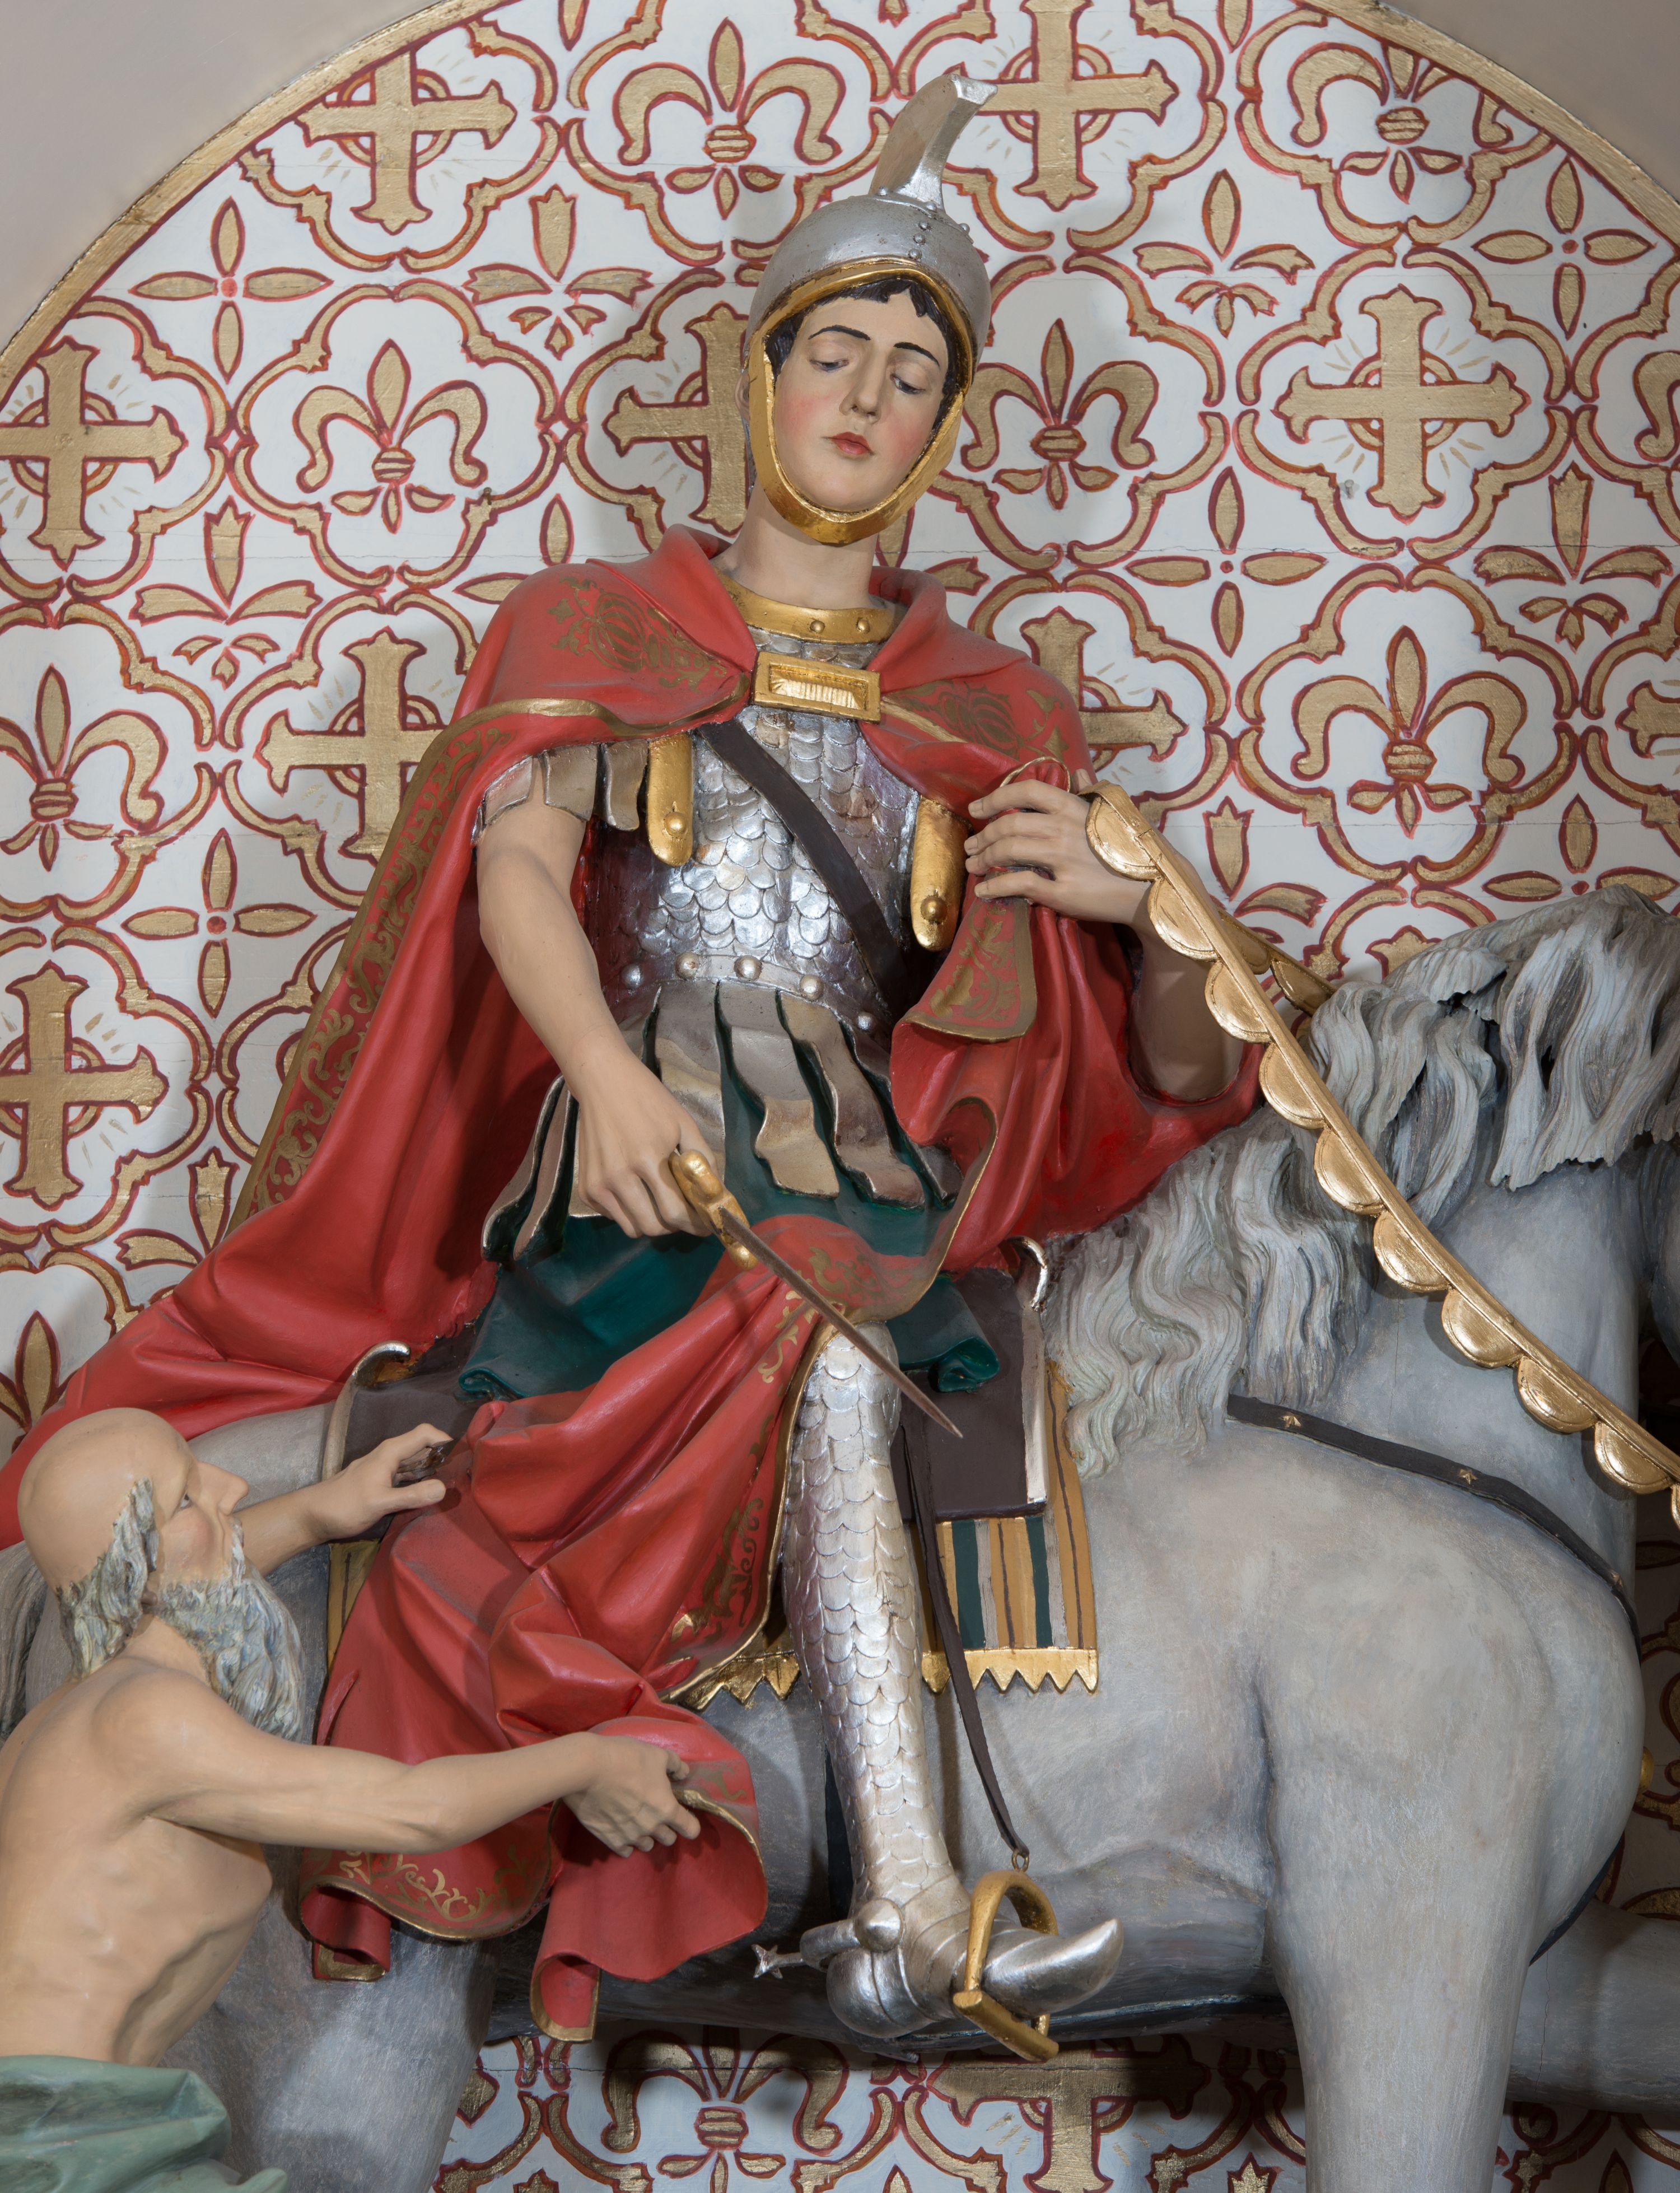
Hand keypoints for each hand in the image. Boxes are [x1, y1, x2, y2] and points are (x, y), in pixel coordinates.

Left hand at [315, 1423, 451, 1539]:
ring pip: (414, 1462)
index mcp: (390, 1452)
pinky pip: (405, 1475)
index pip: (426, 1433)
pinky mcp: (379, 1481)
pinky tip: (424, 1495)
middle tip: (461, 1476)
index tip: (462, 1459)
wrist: (311, 1516)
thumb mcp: (380, 1503)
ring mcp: (383, 1468)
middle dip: (442, 1456)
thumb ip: (411, 1495)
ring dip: (431, 1470)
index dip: (446, 1440)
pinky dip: (418, 1480)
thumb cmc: (345, 1505)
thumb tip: (444, 1487)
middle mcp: (388, 1455)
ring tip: (450, 1486)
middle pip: (422, 1446)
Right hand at [568, 1737, 701, 1856]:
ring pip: (647, 1845)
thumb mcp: (658, 1754)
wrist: (588, 1769)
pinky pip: (626, 1850)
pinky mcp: (609, 1840)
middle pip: (669, 1839)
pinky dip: (627, 1842)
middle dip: (667, 1827)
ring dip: (646, 1835)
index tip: (684, 1816)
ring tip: (636, 1819)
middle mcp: (651, 1827)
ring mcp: (630, 1836)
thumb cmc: (626, 1758)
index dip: (691, 1823)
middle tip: (656, 1811)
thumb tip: (683, 1774)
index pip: (691, 1829)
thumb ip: (676, 1766)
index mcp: (666, 1808)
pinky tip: (622, 1828)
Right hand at [569, 1040, 715, 1239]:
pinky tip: (636, 1189)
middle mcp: (619, 1177)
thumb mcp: (683, 1123)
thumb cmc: (647, 1099)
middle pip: (653, 1228)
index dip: (695, 1224)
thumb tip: (716, 1193)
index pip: (675, 1212)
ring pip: (632, 1227)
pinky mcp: (586, 1188)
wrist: (601, 1081)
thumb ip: (703, 1160)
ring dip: (651, 1222)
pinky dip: (629, 1212)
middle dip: (674, 1226)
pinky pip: (613, 1216)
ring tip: (660, 1202)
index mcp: (648, 1159)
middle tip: (684, 1213)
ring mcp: (598, 1184)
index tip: (706, 1226)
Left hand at [966, 779, 1149, 924]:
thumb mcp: (1117, 811)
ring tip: (973, 865)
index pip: (1027, 791)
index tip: (977, 808)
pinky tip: (983, 891)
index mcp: (1075, 807)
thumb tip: (1078, 771)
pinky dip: (994, 887)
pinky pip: (1018, 884)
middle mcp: (1065, 829)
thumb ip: (1091, 792)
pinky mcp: (1062, 891)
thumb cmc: (1135, 848)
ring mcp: (1063, 860)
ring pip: (1009, 851)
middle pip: (1010, 824)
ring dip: (983, 858)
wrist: (1154, 887)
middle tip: (971, 845)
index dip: (996, 797)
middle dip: (983, 835)